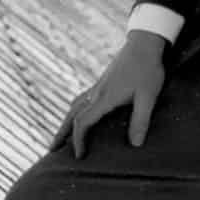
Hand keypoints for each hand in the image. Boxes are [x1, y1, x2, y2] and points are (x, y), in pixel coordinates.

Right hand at [56, 30, 168, 157]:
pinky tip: (76, 114)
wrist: (144, 43)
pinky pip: (81, 99)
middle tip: (51, 150)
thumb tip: (135, 145)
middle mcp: (96, 93)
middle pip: (71, 115)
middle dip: (61, 134)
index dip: (78, 140)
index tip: (79, 156)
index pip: (83, 122)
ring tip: (60, 136)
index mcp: (105, 98)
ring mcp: (97, 86)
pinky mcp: (102, 82)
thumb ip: (141, 120)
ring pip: (74, 106)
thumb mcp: (148, 96)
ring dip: (65, 122)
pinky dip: (74, 111)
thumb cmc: (148, 69)